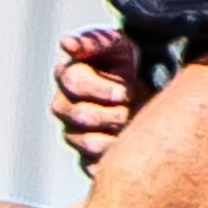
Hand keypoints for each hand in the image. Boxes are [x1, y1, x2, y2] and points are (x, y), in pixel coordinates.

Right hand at [54, 27, 139, 169]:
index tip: (125, 90)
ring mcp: (72, 134)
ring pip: (88, 143)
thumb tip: (65, 43)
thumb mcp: (116, 44)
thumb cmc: (125, 62)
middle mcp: (63, 107)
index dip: (103, 89)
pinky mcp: (85, 158)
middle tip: (131, 107)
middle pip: (80, 116)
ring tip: (131, 124)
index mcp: (67, 76)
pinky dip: (113, 158)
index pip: (74, 84)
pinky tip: (127, 146)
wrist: (144, 88)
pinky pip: (93, 166)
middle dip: (113, 112)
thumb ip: (93, 41)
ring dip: (116, 135)